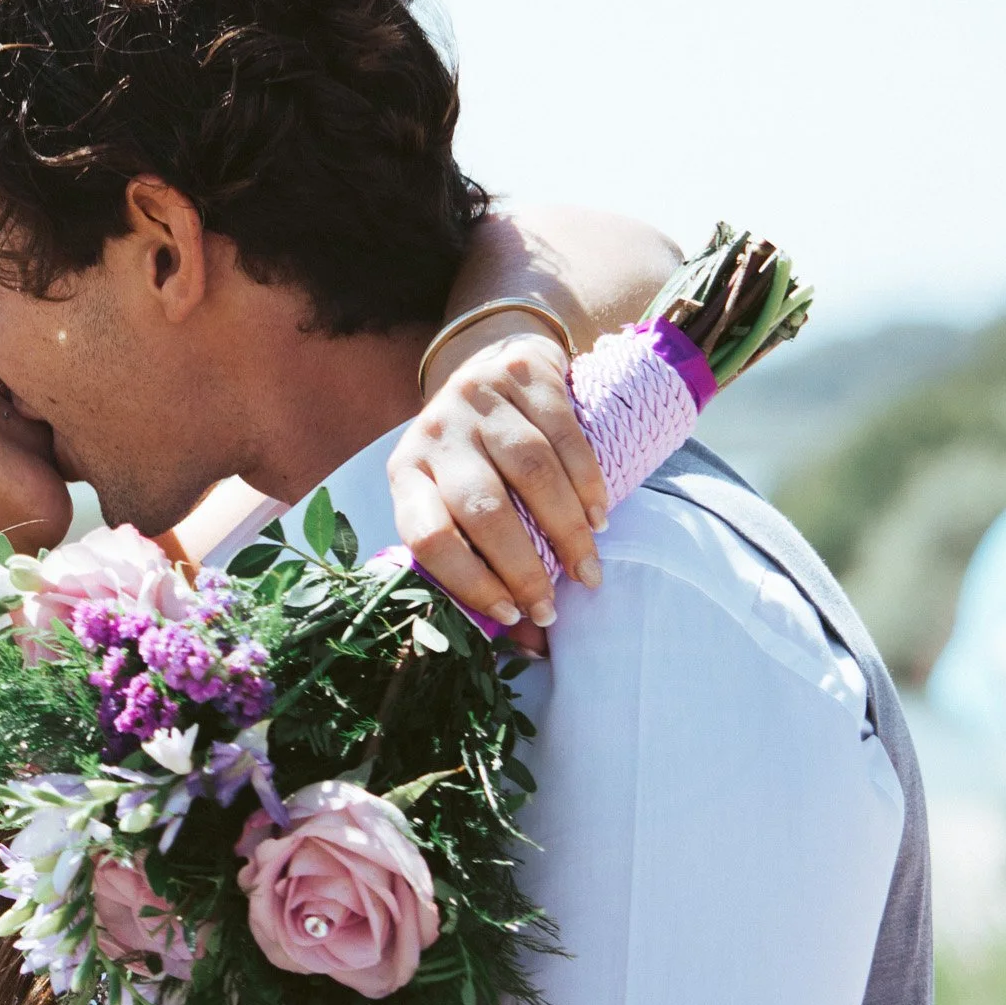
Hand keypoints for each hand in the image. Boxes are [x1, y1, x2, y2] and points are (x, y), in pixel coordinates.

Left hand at [385, 317, 606, 628]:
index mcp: (407, 473)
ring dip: (565, 530)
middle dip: (522, 567)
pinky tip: (598, 518)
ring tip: (587, 570)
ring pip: (530, 471)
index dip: (467, 582)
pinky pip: (564, 434)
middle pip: (482, 507)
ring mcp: (477, 398)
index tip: (509, 615)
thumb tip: (531, 643)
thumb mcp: (457, 497)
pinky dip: (588, 483)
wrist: (490, 361)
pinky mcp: (521, 372)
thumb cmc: (475, 453)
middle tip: (551, 607)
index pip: (427, 535)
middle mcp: (436, 433)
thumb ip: (483, 559)